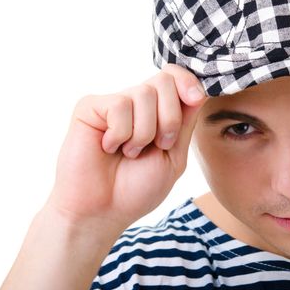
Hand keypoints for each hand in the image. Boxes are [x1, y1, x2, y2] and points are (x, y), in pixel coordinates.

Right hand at [45, 64, 205, 231]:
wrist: (102, 211)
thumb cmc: (136, 189)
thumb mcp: (174, 156)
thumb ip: (185, 122)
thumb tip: (199, 90)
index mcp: (157, 112)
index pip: (176, 77)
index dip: (189, 82)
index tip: (195, 99)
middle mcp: (135, 103)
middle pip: (165, 80)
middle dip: (170, 117)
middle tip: (157, 145)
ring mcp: (113, 103)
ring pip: (144, 93)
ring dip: (144, 133)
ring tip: (129, 152)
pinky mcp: (90, 107)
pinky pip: (120, 105)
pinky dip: (121, 134)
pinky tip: (108, 147)